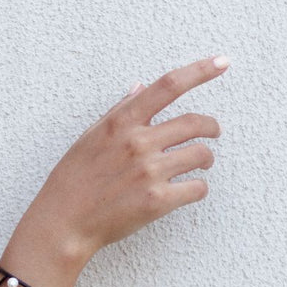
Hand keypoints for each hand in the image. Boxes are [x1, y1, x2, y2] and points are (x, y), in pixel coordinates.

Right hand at [19, 55, 228, 257]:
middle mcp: (138, 143)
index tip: (221, 62)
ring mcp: (149, 173)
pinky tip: (190, 190)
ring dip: (207, 158)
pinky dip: (199, 188)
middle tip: (213, 131)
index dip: (200, 71)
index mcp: (121, 123)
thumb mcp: (89, 138)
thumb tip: (140, 89)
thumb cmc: (72, 182)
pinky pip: (196, 189)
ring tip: (202, 163)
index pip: (168, 86)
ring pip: (200, 155)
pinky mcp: (157, 202)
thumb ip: (118, 112)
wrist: (64, 223)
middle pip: (194, 122)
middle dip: (211, 126)